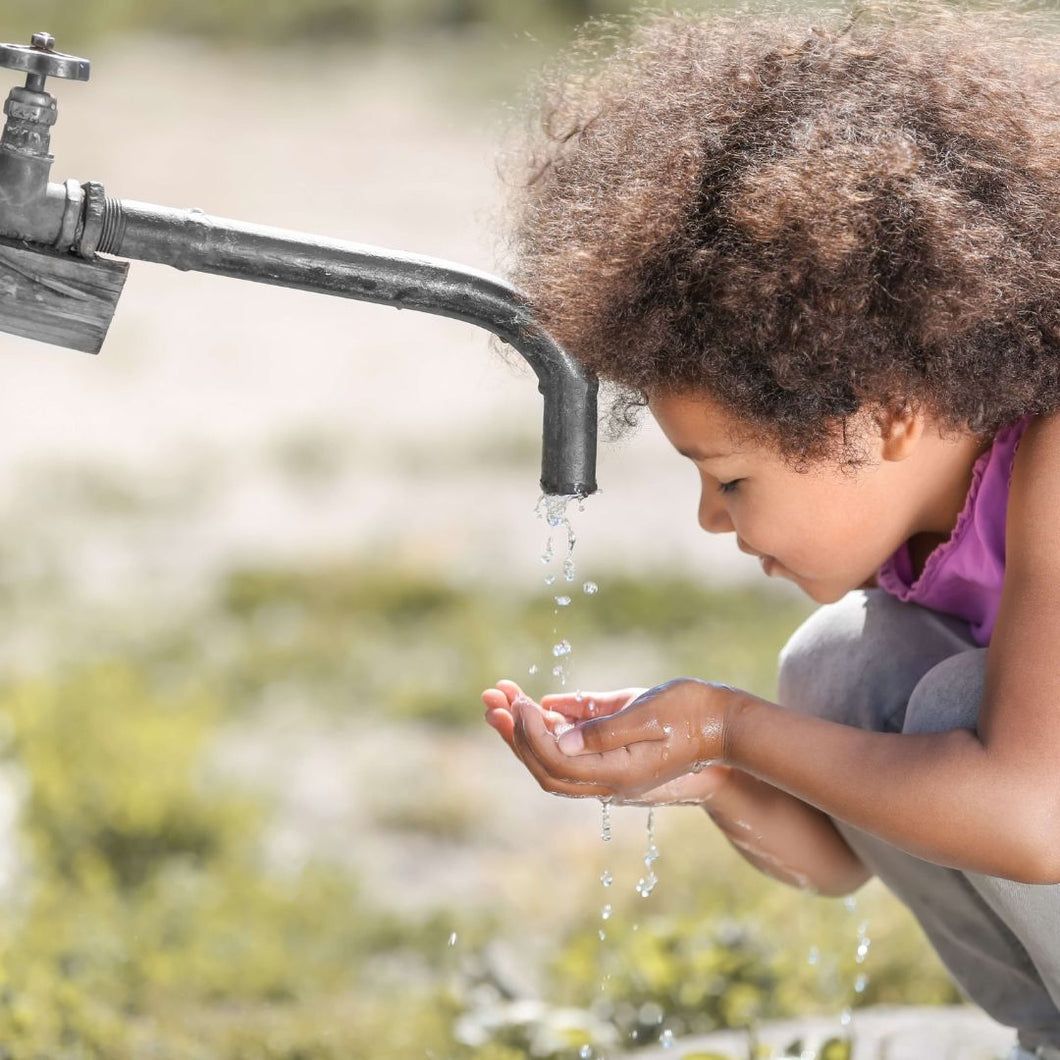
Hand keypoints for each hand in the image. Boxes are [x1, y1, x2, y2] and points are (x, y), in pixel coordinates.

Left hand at [482, 678, 734, 803]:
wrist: (730, 728)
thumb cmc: (696, 714)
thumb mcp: (650, 714)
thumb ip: (603, 728)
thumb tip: (558, 736)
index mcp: (618, 774)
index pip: (557, 761)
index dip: (530, 734)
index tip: (518, 702)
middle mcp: (610, 780)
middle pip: (546, 766)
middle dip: (514, 734)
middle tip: (490, 700)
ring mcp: (612, 772)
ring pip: (554, 761)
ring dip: (524, 731)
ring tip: (500, 698)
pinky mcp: (615, 757)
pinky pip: (572, 750)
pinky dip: (548, 729)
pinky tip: (536, 705)